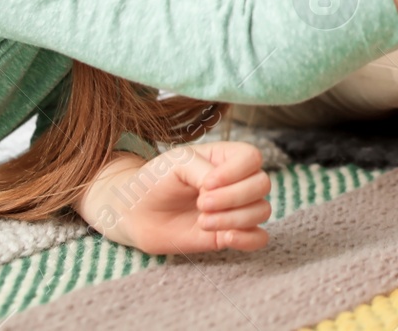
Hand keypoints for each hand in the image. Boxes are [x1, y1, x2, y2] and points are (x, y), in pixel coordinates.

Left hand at [88, 141, 270, 254]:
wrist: (135, 213)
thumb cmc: (155, 180)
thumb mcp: (176, 163)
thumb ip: (203, 170)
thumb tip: (221, 189)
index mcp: (226, 158)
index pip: (253, 158)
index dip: (236, 172)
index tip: (206, 183)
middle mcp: (236, 182)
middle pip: (262, 184)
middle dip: (233, 198)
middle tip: (201, 204)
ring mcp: (235, 209)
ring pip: (262, 210)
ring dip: (234, 218)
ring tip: (203, 221)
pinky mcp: (229, 234)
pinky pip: (259, 238)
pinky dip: (248, 239)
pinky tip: (225, 236)